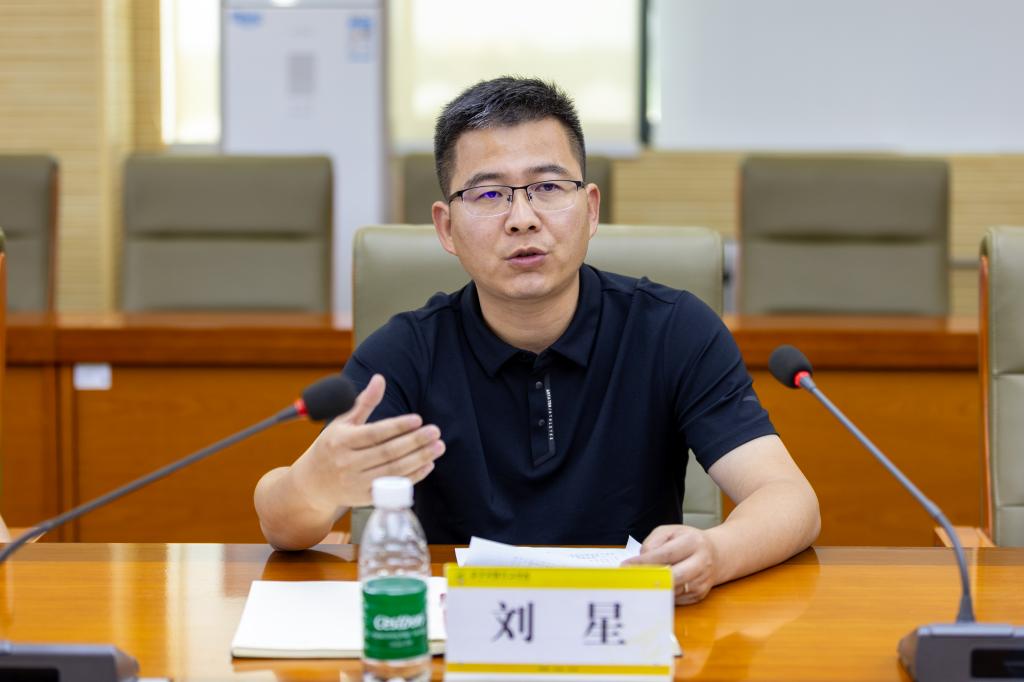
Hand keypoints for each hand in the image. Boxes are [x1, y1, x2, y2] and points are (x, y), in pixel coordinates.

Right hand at [291, 374, 445, 511]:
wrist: (312, 484)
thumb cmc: (331, 447)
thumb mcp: (342, 422)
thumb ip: (364, 402)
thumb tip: (380, 378)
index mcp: (341, 441)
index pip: (374, 433)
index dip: (397, 427)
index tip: (418, 419)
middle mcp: (348, 463)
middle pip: (388, 453)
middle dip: (415, 442)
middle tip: (435, 432)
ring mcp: (356, 483)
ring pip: (394, 471)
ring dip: (420, 459)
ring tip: (438, 446)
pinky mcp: (365, 499)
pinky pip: (393, 488)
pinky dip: (413, 477)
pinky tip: (428, 464)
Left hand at [622, 525, 718, 603]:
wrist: (716, 555)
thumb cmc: (687, 541)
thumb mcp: (670, 532)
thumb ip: (654, 542)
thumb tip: (643, 560)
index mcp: (693, 542)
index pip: (667, 554)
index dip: (646, 561)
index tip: (626, 566)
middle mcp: (701, 562)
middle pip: (674, 576)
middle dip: (651, 579)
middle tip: (631, 579)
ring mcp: (702, 581)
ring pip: (675, 590)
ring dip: (655, 590)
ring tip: (637, 587)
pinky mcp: (700, 595)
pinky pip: (677, 600)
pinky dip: (662, 597)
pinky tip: (651, 592)